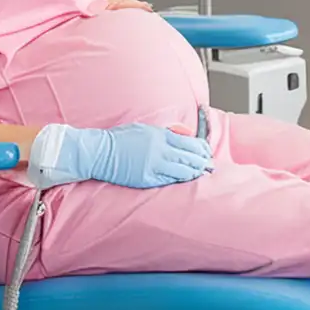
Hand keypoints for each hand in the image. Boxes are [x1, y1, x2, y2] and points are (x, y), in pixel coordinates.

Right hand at [29, 122, 213, 188]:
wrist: (100, 152)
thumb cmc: (120, 140)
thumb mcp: (144, 129)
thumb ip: (166, 132)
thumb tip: (185, 134)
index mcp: (159, 135)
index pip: (188, 142)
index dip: (200, 148)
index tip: (207, 152)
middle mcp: (159, 149)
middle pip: (189, 156)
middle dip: (202, 161)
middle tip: (210, 166)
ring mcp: (154, 165)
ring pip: (182, 170)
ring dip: (194, 172)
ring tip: (202, 173)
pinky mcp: (147, 178)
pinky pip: (169, 180)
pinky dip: (180, 180)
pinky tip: (187, 181)